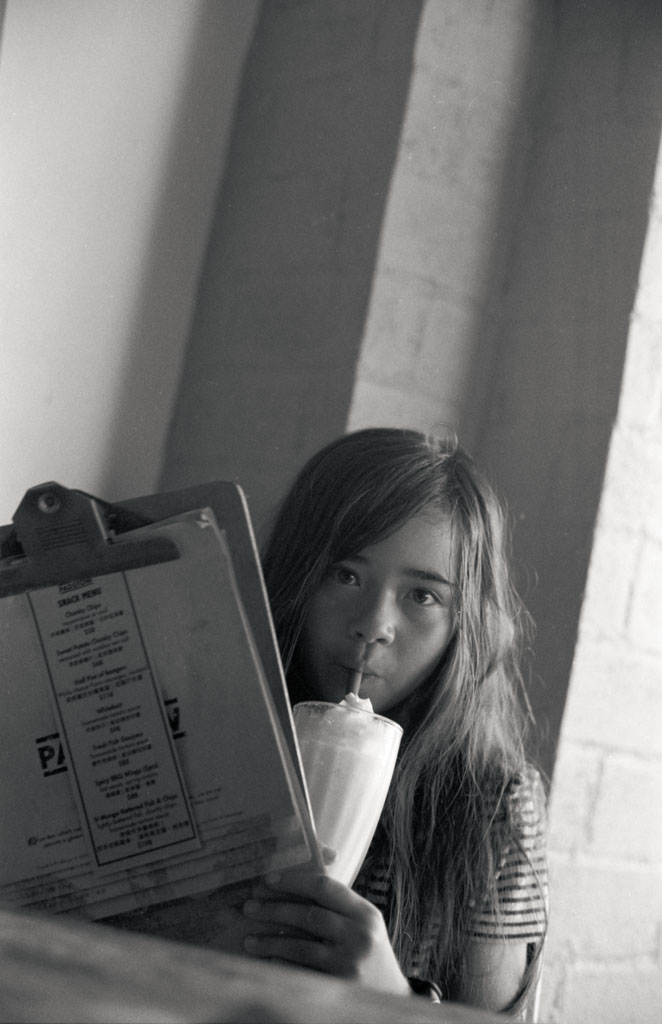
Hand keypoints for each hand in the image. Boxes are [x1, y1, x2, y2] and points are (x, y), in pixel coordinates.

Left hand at [242, 869, 410, 996]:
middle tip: (249, 906)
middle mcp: (359, 936)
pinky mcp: (337, 988)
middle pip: (309, 915)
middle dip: (274, 909)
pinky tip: (267, 960)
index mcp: (365, 914)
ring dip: (270, 941)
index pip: (325, 887)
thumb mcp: (364, 925)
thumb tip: (297, 880)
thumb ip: (339, 905)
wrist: (391, 997)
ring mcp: (349, 964)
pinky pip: (302, 973)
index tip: (268, 880)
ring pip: (300, 947)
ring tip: (249, 939)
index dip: (294, 881)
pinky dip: (281, 965)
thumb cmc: (369, 953)